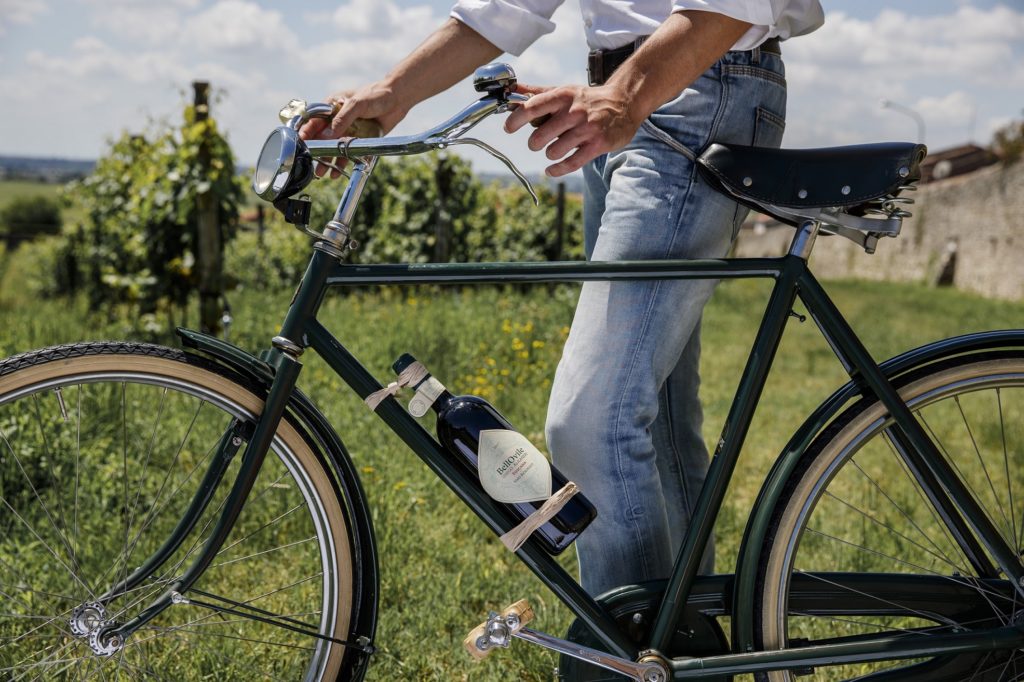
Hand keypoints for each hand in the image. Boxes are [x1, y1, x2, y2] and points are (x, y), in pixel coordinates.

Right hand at [299, 81, 408, 177]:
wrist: (398, 99)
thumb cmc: (376, 95)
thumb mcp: (357, 104)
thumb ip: (342, 119)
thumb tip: (326, 135)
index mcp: (332, 107)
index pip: (314, 121)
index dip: (306, 133)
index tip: (300, 145)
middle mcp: (338, 119)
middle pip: (322, 138)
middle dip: (316, 151)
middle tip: (310, 164)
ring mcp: (348, 130)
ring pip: (334, 147)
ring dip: (328, 160)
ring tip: (322, 172)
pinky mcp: (359, 138)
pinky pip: (349, 152)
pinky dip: (344, 161)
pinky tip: (338, 172)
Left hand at [503, 83, 641, 176]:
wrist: (625, 103)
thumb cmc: (588, 99)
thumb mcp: (564, 91)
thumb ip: (537, 93)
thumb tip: (512, 89)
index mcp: (563, 96)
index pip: (532, 107)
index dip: (515, 119)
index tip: (508, 128)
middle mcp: (574, 111)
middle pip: (540, 135)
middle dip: (534, 143)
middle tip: (537, 143)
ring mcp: (587, 128)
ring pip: (554, 151)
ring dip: (550, 154)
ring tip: (554, 150)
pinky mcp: (598, 144)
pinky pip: (571, 163)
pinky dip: (557, 169)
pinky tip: (551, 169)